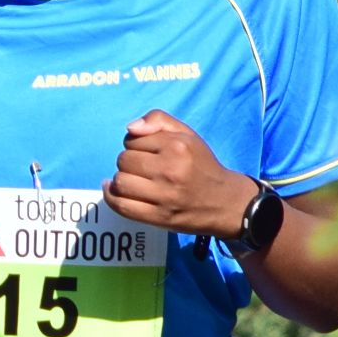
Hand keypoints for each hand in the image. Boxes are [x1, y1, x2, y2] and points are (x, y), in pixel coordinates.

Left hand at [105, 111, 251, 237]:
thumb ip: (158, 120)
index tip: (148, 153)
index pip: (132, 140)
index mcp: (178, 146)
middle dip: (129, 162)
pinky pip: (121, 205)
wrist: (225, 202)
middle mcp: (171, 170)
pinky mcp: (159, 217)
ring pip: (120, 182)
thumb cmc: (201, 165)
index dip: (136, 145)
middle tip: (143, 169)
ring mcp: (164, 196)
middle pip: (123, 160)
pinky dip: (112, 197)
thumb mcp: (187, 134)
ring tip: (135, 181)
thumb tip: (130, 128)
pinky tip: (114, 191)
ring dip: (122, 180)